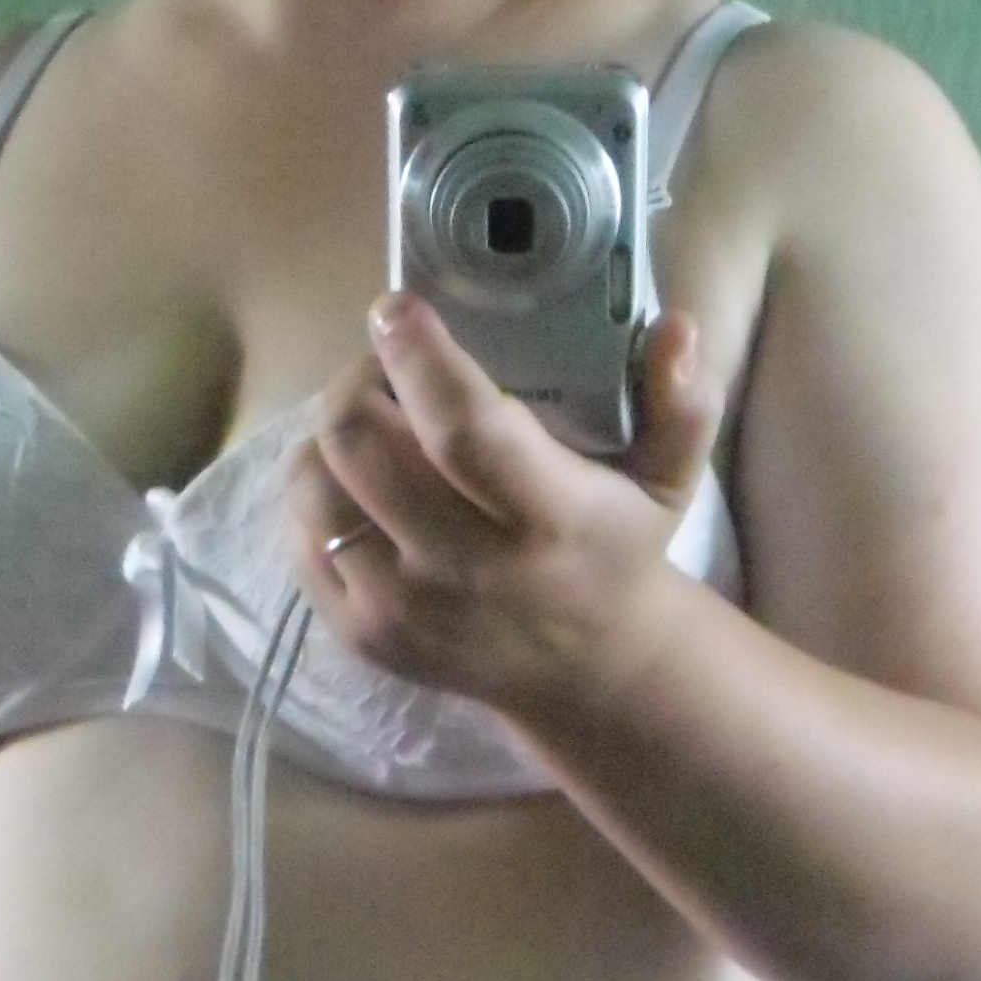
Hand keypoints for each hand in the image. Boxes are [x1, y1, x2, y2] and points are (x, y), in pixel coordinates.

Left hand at [288, 294, 723, 725]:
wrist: (584, 671)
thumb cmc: (616, 553)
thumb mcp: (669, 480)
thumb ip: (681, 403)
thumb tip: (674, 327)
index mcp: (549, 522)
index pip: (463, 430)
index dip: (416, 357)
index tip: (396, 308)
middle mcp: (467, 572)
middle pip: (359, 443)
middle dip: (359, 379)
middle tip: (389, 364)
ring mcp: (401, 609)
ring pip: (313, 483)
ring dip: (331, 433)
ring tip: (377, 420)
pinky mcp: (358, 632)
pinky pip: (299, 533)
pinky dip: (319, 489)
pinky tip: (362, 482)